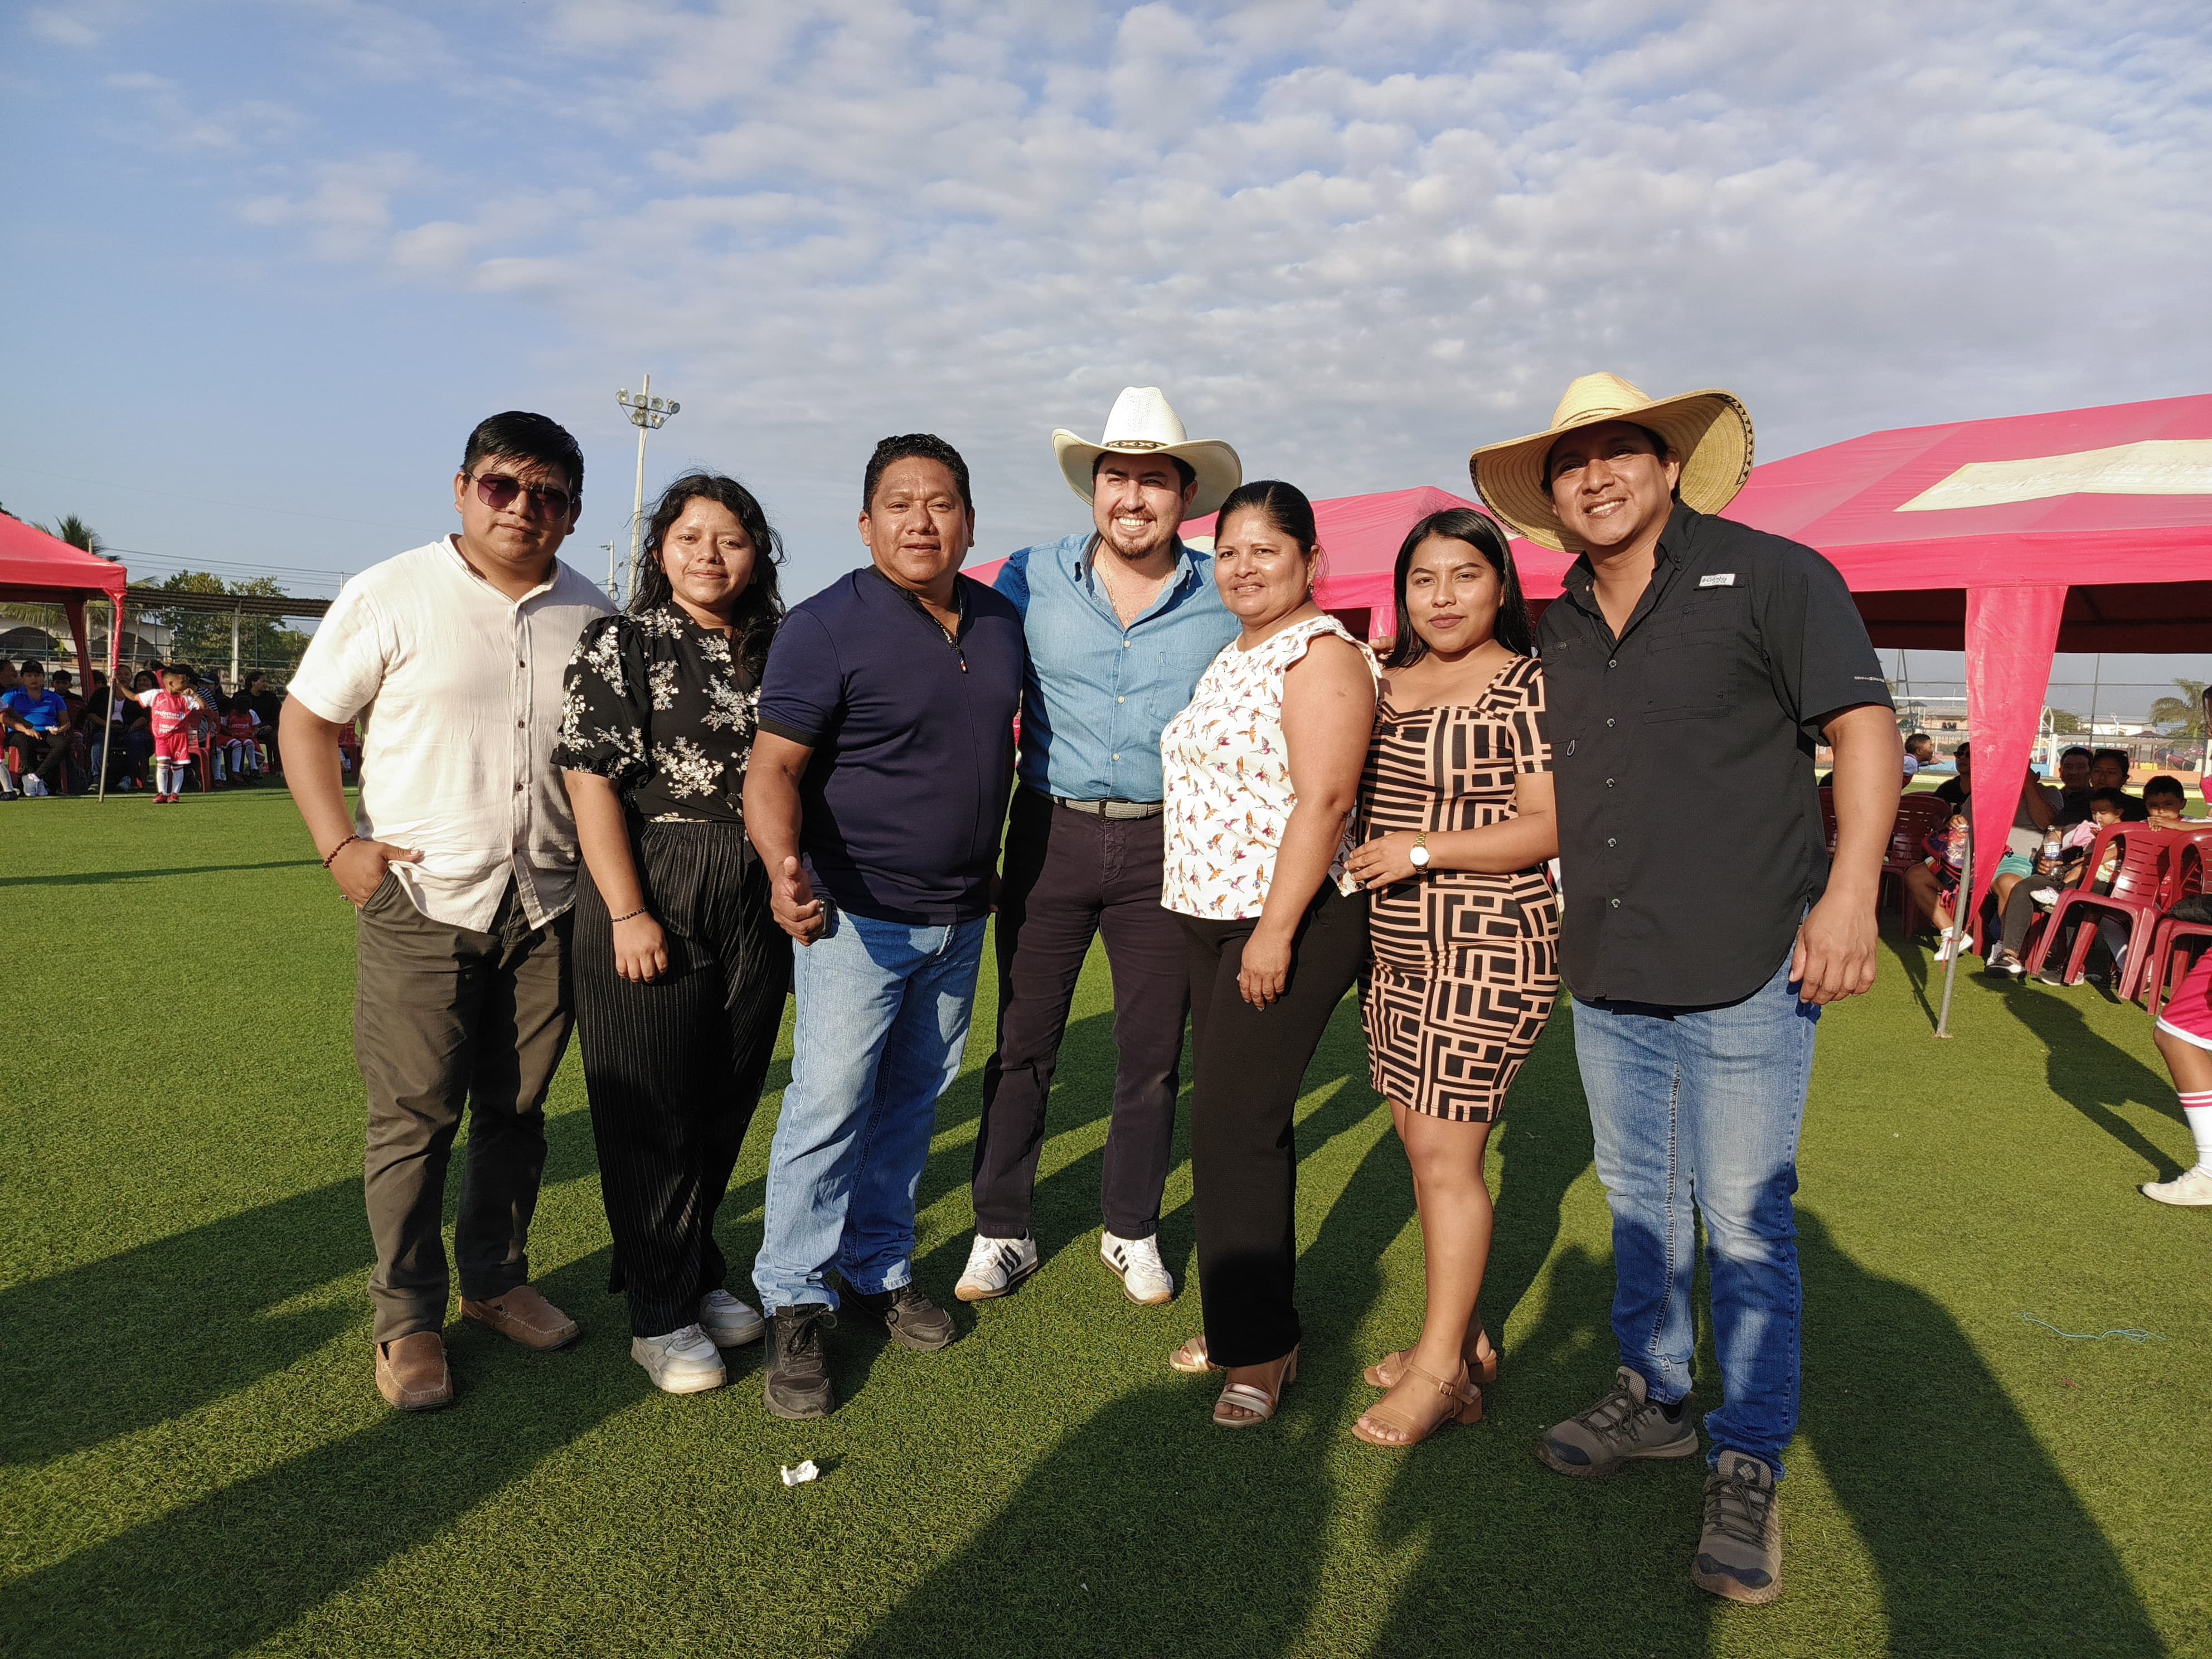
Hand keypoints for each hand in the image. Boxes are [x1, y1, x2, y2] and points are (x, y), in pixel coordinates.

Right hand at [328, 837, 423, 906]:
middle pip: (385, 901)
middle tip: (400, 900)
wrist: (339, 851)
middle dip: (392, 901)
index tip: (408, 894)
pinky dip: (371, 904)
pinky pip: (363, 905)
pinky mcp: (351, 897)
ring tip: (389, 901)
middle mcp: (367, 892)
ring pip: (374, 905)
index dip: (402, 894)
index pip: (395, 893)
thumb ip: (401, 854)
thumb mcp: (383, 849)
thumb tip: (419, 854)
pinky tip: (377, 902)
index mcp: (377, 882)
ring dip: (381, 904)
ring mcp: (357, 896)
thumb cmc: (363, 850)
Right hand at [612, 913, 668, 982]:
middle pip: (649, 974)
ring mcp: (631, 953)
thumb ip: (663, 949)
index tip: (659, 973)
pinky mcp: (620, 953)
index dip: (661, 973)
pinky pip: (621, 971)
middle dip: (650, 979)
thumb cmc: (647, 925)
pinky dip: (625, 976)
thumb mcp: (661, 935)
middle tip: (649, 978)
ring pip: (635, 976)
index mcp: (657, 946)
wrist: (630, 915)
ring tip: (639, 978)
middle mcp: (644, 951)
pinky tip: (628, 974)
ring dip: (638, 980)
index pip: (662, 967)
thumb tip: (662, 965)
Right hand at [771, 854, 824, 944]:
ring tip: (819, 915)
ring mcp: (786, 924)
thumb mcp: (793, 871)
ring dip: (816, 928)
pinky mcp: (792, 929)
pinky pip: (803, 940)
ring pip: (803, 936)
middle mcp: (781, 916)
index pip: (795, 914)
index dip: (809, 910)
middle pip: (800, 927)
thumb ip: (792, 867)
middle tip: (819, 909)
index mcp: (780, 903)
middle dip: (815, 919)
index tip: (816, 901)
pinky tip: (817, 925)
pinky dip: (813, 936)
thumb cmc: (791, 878)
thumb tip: (790, 860)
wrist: (787, 885)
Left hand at [1238, 923, 1292, 1008]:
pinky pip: (1279, 987)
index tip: (1248, 1000)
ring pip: (1268, 993)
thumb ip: (1243, 968)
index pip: (1244, 987)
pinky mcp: (1281, 973)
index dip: (1246, 996)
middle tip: (1259, 1006)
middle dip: (1257, 1002)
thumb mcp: (1246, 953)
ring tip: (1270, 1001)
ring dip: (1269, 999)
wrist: (1273, 933)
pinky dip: (1279, 991)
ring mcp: (1269, 974)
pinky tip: (1279, 992)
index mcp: (1247, 969)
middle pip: (1256, 993)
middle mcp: (1257, 974)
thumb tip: (1240, 978)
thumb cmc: (1260, 939)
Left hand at [1345, 831, 1419, 889]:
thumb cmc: (1413, 839)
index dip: (1356, 853)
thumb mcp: (1395, 835)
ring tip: (1354, 877)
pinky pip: (1380, 880)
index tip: (1351, 856)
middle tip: (1347, 867)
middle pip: (1363, 860)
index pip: (1364, 848)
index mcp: (1382, 842)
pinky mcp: (1394, 874)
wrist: (1425, 848)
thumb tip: (1376, 846)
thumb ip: (1384, 841)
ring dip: (1359, 875)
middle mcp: (1382, 854)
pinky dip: (1373, 884)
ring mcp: (1387, 865)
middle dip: (1353, 864)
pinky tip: (1367, 886)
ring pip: (1369, 871)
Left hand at [1790, 890, 1878, 1004]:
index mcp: (1821, 949)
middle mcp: (1840, 956)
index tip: (1804, 998)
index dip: (1807, 994)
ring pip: (1849, 988)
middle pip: (1831, 989)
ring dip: (1838, 996)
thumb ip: (1799, 958)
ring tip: (1830, 993)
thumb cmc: (1826, 913)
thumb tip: (1795, 979)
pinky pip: (1867, 981)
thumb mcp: (1805, 932)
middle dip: (1821, 999)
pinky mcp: (1871, 956)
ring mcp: (1858, 957)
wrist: (1852, 898)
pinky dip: (1858, 989)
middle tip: (1816, 999)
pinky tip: (1850, 988)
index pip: (1812, 981)